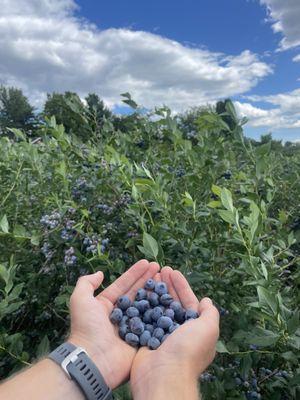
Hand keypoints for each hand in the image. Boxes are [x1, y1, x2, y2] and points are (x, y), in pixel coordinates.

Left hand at [68, 259, 159, 388]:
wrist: (94, 359)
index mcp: (107, 306)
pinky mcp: (141, 340)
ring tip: (167, 279)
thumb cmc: (87, 328)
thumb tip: (100, 273)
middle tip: (161, 268)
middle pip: (137, 293)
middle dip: (148, 279)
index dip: (135, 273)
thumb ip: (86, 283)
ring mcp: (132, 328)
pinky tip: (171, 300)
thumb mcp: (80, 300)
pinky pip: (154, 324)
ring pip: (147, 306)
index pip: (124, 285)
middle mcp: (121, 316)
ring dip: (157, 293)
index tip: (147, 262)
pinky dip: (162, 313)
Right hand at [130, 267, 219, 398]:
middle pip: (171, 303)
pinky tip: (138, 293)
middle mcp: (178, 332)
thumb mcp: (208, 329)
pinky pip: (143, 319)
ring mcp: (161, 336)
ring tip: (149, 277)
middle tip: (160, 269)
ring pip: (157, 308)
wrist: (162, 375)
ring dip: (154, 292)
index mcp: (194, 330)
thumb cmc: (187, 351)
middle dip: (167, 285)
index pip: (188, 302)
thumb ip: (210, 314)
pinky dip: (141, 306)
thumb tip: (206, 301)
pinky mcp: (145, 340)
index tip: (173, 271)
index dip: (182, 286)